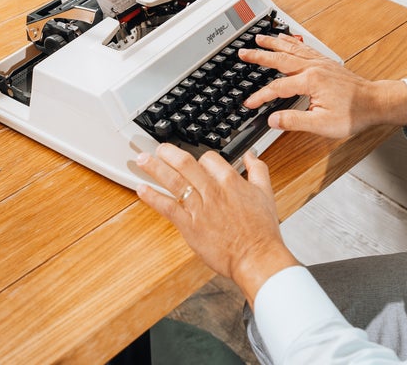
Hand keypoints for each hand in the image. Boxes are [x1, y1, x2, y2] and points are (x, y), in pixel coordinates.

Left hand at [136, 144, 297, 305]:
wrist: (256, 258)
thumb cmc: (262, 231)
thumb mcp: (265, 193)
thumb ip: (258, 170)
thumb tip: (251, 155)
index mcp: (230, 180)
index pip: (209, 158)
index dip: (200, 158)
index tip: (194, 161)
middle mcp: (212, 190)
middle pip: (185, 163)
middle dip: (169, 153)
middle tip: (158, 148)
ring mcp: (199, 207)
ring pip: (173, 181)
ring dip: (155, 168)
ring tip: (143, 160)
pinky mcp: (190, 226)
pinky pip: (167, 207)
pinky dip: (153, 197)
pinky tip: (142, 189)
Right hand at [239, 34, 406, 136]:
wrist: (375, 102)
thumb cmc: (353, 114)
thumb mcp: (322, 125)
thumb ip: (294, 121)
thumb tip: (273, 119)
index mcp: (310, 82)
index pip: (277, 88)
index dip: (260, 96)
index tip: (249, 103)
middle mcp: (313, 67)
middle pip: (279, 58)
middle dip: (259, 55)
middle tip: (243, 51)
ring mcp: (320, 62)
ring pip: (291, 48)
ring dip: (273, 43)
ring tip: (259, 37)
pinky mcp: (326, 62)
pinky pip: (303, 47)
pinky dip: (291, 41)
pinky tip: (286, 39)